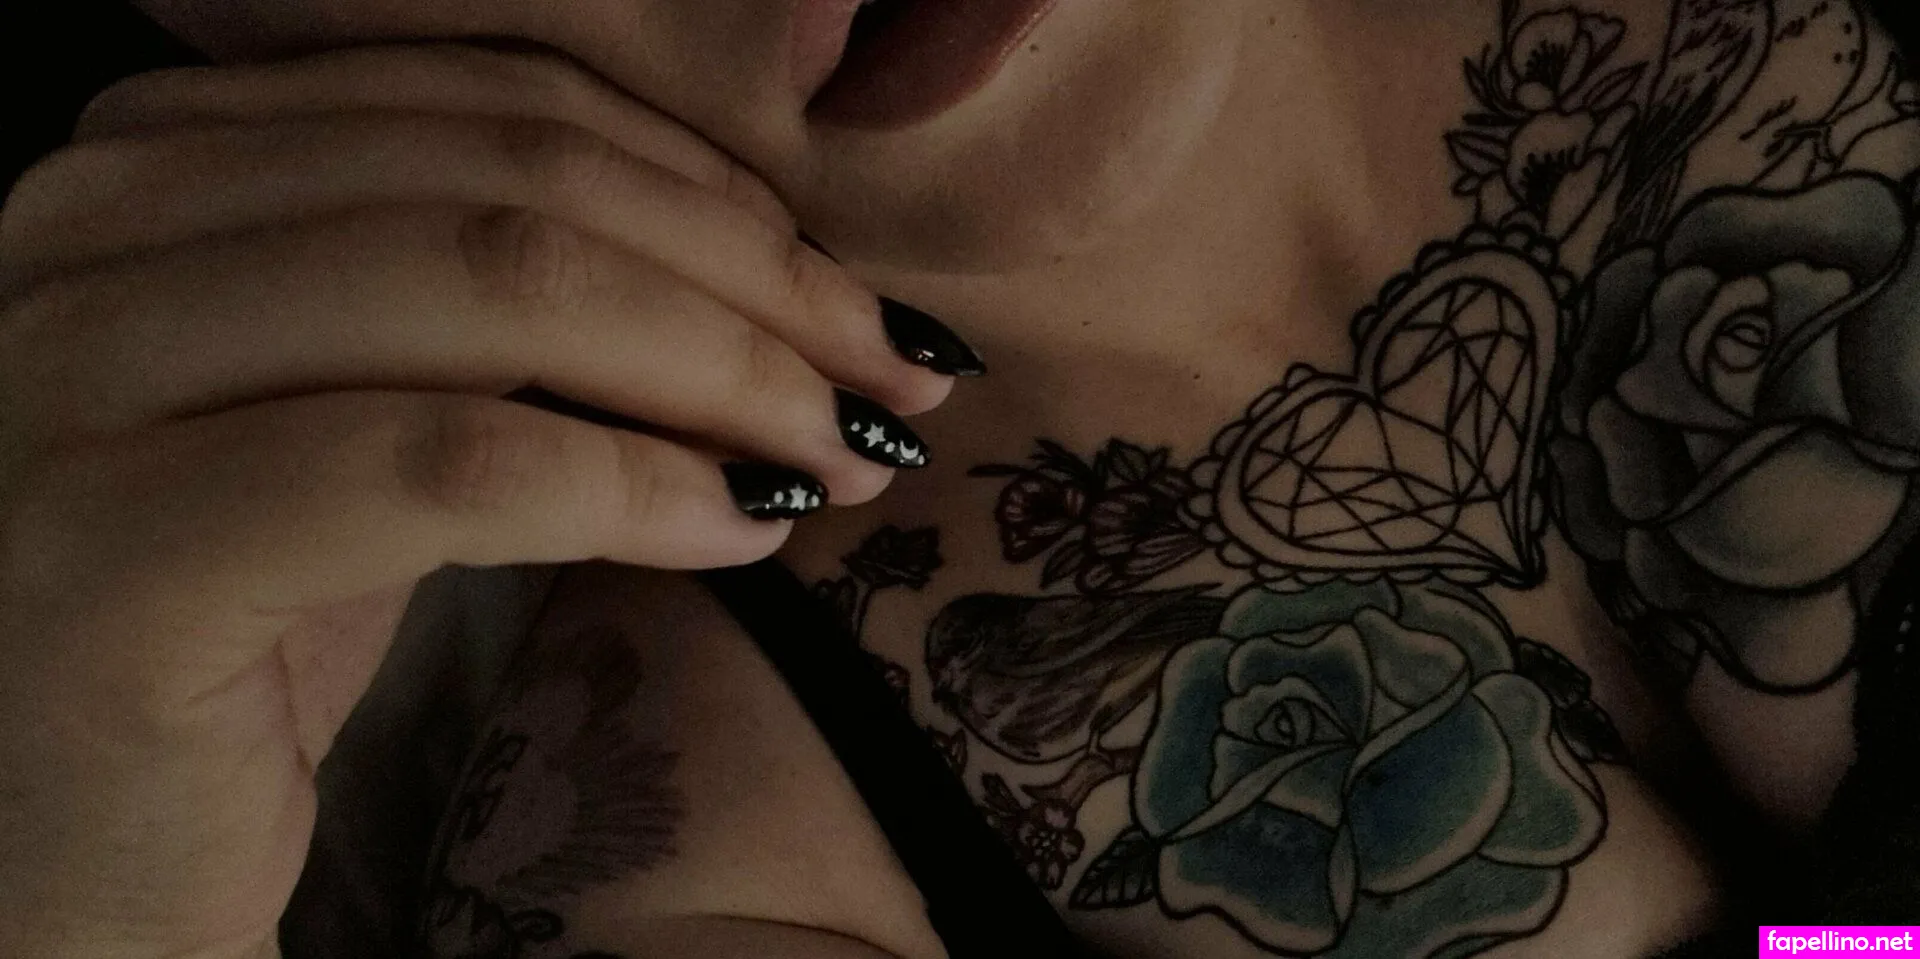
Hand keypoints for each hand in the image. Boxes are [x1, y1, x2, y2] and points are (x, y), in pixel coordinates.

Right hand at [0, 43, 958, 958]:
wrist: (68, 858)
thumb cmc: (243, 634)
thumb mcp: (381, 420)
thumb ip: (517, 311)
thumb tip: (785, 273)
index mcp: (159, 158)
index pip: (500, 107)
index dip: (717, 196)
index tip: (856, 304)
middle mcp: (88, 222)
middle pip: (516, 181)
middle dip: (755, 284)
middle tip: (889, 383)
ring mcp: (77, 375)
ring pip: (496, 289)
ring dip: (724, 375)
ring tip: (837, 461)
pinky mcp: (114, 549)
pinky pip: (447, 465)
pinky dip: (631, 487)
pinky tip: (736, 536)